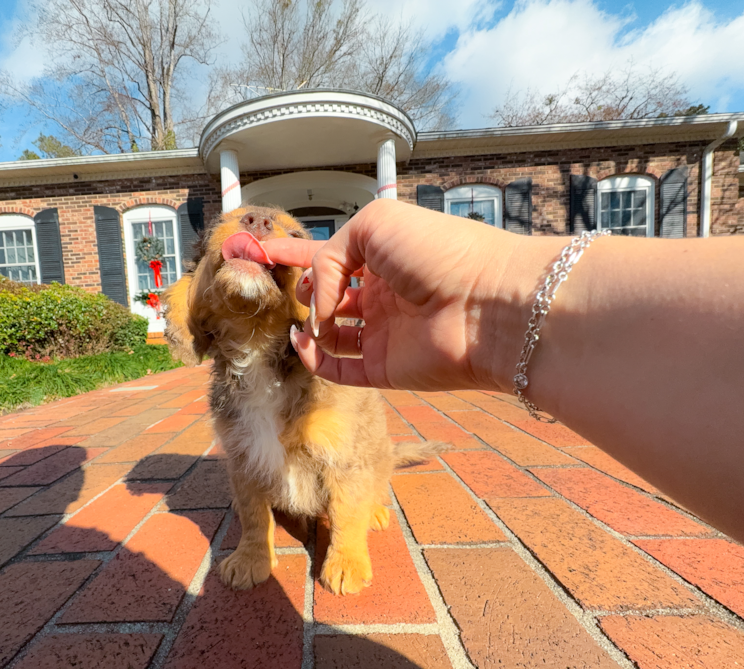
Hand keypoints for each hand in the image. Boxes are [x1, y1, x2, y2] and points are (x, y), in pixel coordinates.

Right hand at [263, 199, 558, 390]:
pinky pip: (337, 368)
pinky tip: (303, 341)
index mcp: (384, 255)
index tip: (258, 253)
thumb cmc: (439, 252)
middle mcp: (383, 293)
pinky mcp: (384, 367)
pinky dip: (314, 358)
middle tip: (288, 287)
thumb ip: (329, 255)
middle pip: (328, 295)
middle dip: (302, 291)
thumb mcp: (373, 226)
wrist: (485, 303)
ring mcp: (383, 331)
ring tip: (308, 316)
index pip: (329, 253)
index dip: (293, 253)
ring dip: (309, 325)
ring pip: (329, 333)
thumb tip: (317, 299)